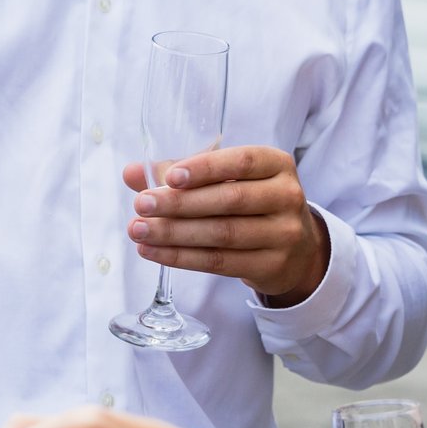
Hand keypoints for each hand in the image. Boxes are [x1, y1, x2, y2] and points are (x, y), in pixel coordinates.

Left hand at [125, 145, 327, 304]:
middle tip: (141, 205)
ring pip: (223, 234)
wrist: (295, 248)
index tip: (171, 177)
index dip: (205, 168)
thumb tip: (131, 173)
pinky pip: (220, 262)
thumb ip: (179, 173)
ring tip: (138, 230)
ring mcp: (284, 234)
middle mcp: (286, 196)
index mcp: (276, 164)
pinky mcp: (272, 265)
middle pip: (229, 200)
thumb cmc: (249, 202)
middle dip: (180, 203)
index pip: (242, 162)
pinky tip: (153, 251)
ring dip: (174, 233)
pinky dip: (182, 257)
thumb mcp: (224, 179)